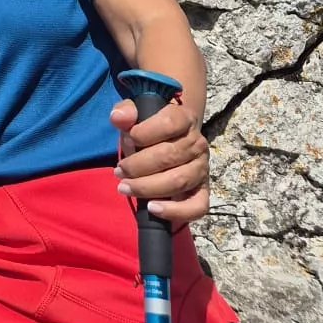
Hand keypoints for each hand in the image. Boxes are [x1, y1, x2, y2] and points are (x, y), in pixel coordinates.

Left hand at [111, 98, 209, 224]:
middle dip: (137, 166)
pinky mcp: (203, 191)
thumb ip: (126, 111)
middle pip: (169, 156)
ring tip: (125, 187)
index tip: (127, 141)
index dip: (143, 134)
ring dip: (147, 187)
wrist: (171, 141)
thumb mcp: (135, 115)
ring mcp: (202, 169)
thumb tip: (119, 118)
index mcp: (184, 119)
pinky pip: (197, 207)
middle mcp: (198, 144)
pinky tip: (152, 208)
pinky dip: (175, 211)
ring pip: (178, 181)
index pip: (168, 124)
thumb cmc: (149, 128)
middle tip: (119, 171)